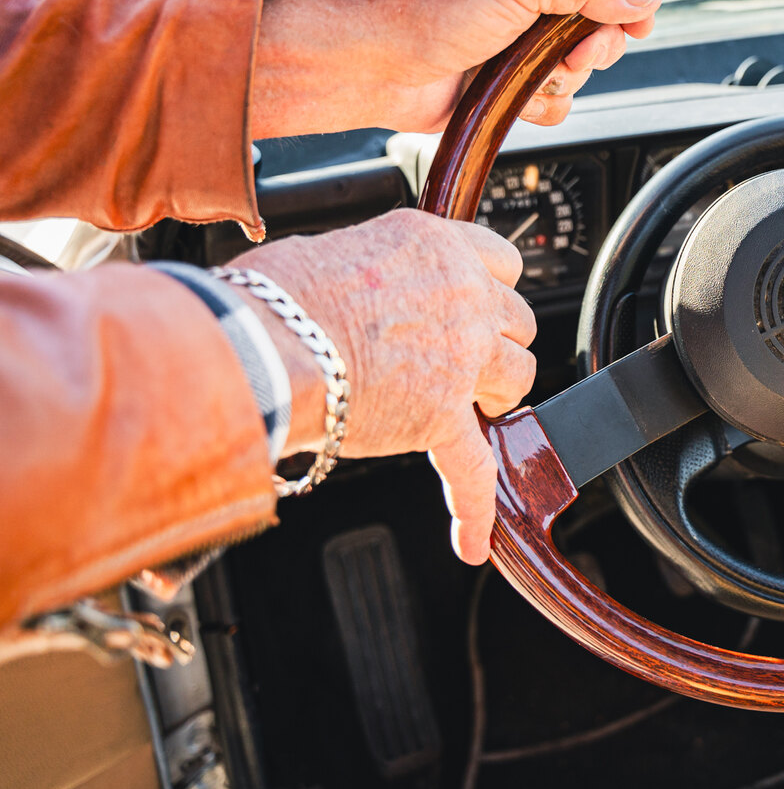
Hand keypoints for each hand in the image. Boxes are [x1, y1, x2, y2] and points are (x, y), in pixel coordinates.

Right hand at [227, 209, 534, 563]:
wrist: (260, 340)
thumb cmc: (276, 295)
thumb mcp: (343, 247)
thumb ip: (382, 269)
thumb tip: (366, 287)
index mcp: (439, 246)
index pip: (502, 262)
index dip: (491, 288)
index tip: (478, 303)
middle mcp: (463, 295)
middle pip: (516, 321)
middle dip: (494, 341)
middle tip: (465, 360)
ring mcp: (460, 358)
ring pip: (518, 377)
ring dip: (499, 394)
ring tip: (474, 410)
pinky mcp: (441, 417)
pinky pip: (472, 470)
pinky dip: (474, 507)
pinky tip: (475, 541)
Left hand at [251, 0, 659, 138]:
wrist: (369, 64)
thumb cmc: (428, 6)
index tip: (640, 19)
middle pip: (601, 17)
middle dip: (594, 43)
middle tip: (575, 53)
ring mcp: (516, 35)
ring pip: (581, 64)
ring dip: (564, 76)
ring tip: (529, 73)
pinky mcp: (507, 79)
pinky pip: (556, 98)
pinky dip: (542, 103)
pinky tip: (514, 95)